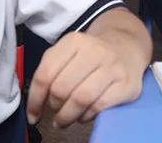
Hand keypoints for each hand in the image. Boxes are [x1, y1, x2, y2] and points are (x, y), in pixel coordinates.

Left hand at [27, 31, 142, 127]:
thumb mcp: (69, 51)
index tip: (33, 115)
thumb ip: (51, 70)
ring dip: (67, 116)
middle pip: (61, 89)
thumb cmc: (92, 54)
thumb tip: (35, 106)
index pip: (45, 74)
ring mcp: (112, 67)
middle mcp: (94, 51)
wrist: (128, 46)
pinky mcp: (126, 84)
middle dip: (54, 107)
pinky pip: (98, 107)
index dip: (35, 100)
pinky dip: (86, 116)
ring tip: (64, 120)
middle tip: (55, 113)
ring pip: (80, 99)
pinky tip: (83, 115)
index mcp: (74, 41)